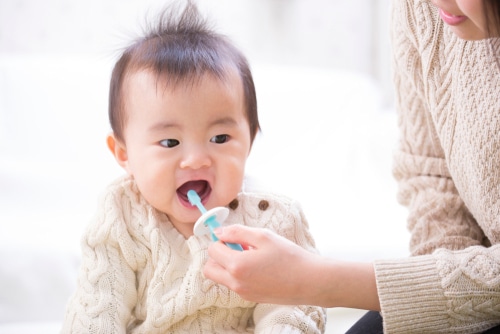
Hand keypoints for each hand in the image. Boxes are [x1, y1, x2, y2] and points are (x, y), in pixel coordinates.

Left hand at [203, 225, 326, 304]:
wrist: (310, 281)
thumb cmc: (289, 257)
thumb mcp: (263, 236)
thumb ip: (237, 232)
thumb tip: (219, 232)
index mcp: (237, 266)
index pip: (212, 250)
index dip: (220, 239)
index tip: (234, 236)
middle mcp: (236, 283)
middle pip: (209, 269)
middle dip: (217, 255)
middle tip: (236, 246)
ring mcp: (242, 293)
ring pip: (221, 277)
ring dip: (227, 264)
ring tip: (250, 255)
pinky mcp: (250, 297)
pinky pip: (234, 283)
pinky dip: (238, 273)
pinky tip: (257, 265)